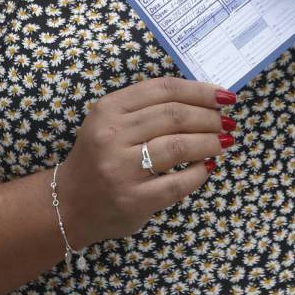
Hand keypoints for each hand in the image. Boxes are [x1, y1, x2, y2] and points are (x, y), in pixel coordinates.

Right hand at [57, 77, 236, 244]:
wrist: (68, 204)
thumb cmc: (100, 156)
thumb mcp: (112, 121)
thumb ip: (149, 107)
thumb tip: (205, 98)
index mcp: (109, 109)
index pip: (164, 90)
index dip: (199, 90)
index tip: (223, 95)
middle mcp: (112, 136)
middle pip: (175, 116)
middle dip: (209, 118)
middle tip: (226, 123)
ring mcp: (121, 169)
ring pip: (179, 146)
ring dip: (209, 142)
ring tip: (223, 142)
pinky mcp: (133, 200)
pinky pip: (178, 183)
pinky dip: (200, 173)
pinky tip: (207, 167)